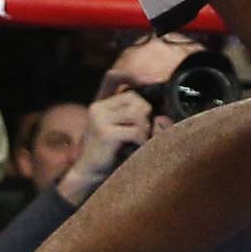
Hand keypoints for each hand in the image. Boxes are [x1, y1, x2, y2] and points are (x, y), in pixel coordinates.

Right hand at [55, 89, 154, 205]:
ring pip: (138, 113)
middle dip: (145, 114)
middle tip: (140, 133)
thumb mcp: (123, 131)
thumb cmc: (110, 154)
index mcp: (101, 105)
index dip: (129, 75)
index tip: (146, 80)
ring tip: (138, 141)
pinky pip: (135, 130)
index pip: (112, 78)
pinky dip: (141, 140)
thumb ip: (139, 119)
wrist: (88, 176)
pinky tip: (135, 148)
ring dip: (144, 128)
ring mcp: (99, 119)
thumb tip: (161, 118)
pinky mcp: (105, 133)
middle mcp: (98, 108)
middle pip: (135, 98)